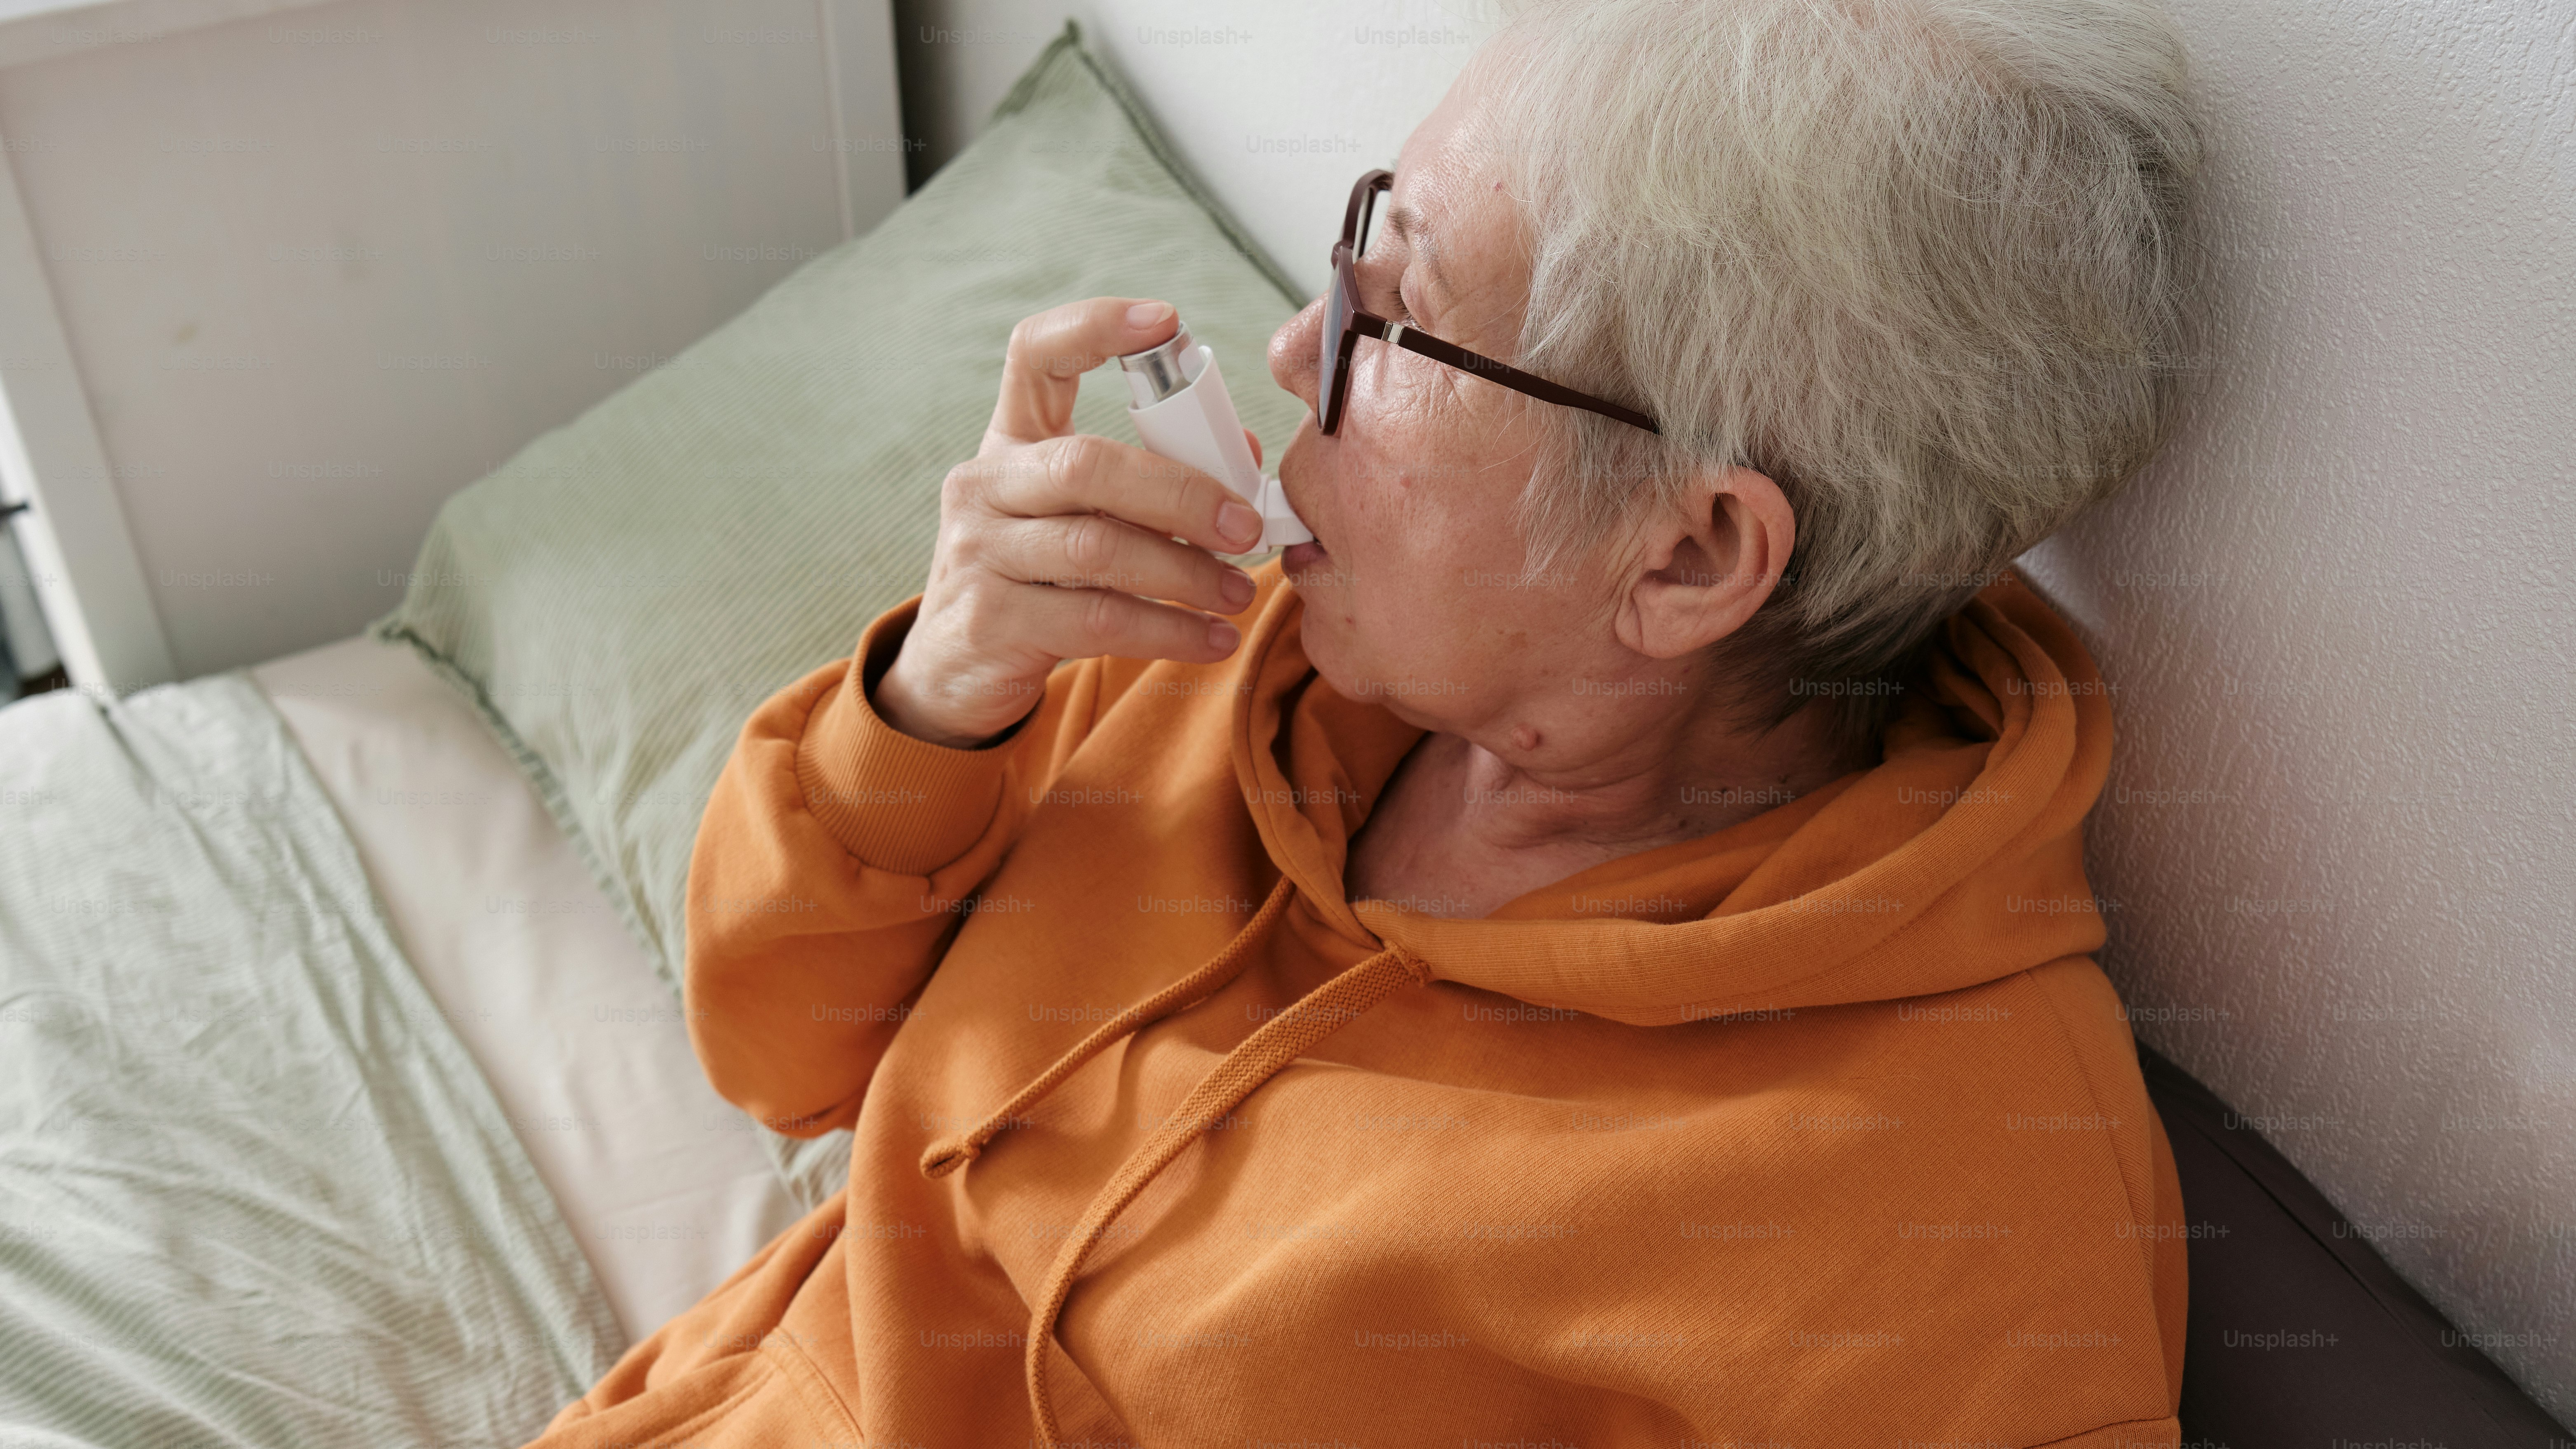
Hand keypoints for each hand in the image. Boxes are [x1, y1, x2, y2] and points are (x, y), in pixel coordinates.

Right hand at [873, 297, 1267, 746]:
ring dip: (1185, 573)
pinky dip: (1168, 630)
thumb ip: (1151, 481)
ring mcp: (980, 553)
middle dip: (1180, 493)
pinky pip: (1098, 621)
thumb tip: (1242, 459)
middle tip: (1245, 525)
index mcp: (1012, 441)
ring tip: (1239, 592)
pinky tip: (1212, 638)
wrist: (955, 669)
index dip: (1095, 326)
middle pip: (1086, 465)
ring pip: (1097, 549)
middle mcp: (985, 485)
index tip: (1167, 320)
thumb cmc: (1040, 578)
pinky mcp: (993, 622)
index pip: (1036, 355)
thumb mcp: (1081, 516)